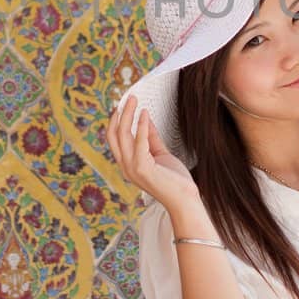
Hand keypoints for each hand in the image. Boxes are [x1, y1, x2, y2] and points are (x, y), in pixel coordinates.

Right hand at [106, 95, 199, 209]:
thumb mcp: (160, 154)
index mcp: (127, 164)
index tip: (122, 106)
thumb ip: (151, 138)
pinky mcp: (143, 169)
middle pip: (114, 135)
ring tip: (134, 101)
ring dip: (128, 115)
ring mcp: (132, 169)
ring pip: (122, 136)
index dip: (115, 121)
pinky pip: (139, 142)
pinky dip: (141, 126)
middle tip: (128, 98)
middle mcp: (126, 167)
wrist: (184, 199)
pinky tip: (145, 114)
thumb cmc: (174, 180)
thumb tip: (146, 121)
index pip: (114, 139)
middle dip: (119, 114)